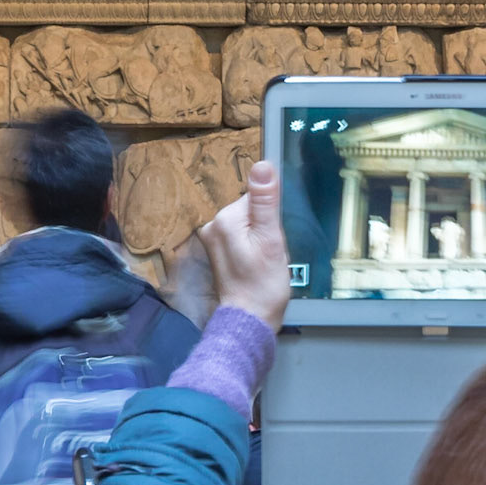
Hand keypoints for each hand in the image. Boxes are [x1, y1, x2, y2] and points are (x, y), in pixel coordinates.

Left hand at [199, 162, 289, 334]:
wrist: (250, 319)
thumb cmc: (263, 284)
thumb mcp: (271, 240)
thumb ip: (265, 202)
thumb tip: (262, 165)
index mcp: (224, 218)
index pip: (256, 199)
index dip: (271, 217)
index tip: (273, 239)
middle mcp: (212, 225)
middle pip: (250, 210)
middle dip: (265, 227)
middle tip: (270, 253)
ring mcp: (213, 240)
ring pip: (248, 224)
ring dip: (260, 238)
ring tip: (263, 261)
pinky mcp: (218, 252)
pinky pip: (241, 237)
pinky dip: (252, 247)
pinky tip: (257, 264)